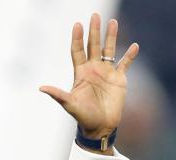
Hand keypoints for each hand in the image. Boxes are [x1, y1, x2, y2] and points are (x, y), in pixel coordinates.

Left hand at [39, 14, 138, 139]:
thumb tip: (41, 88)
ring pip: (108, 50)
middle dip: (94, 31)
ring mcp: (106, 73)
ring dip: (110, 36)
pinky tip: (134, 46)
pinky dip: (130, 55)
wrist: (99, 127)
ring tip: (113, 21)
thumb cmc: (83, 116)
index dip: (77, 38)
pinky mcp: (119, 79)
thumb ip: (58, 94)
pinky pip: (125, 64)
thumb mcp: (69, 104)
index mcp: (81, 73)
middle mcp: (93, 70)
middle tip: (94, 15)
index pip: (77, 51)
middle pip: (93, 46)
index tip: (77, 25)